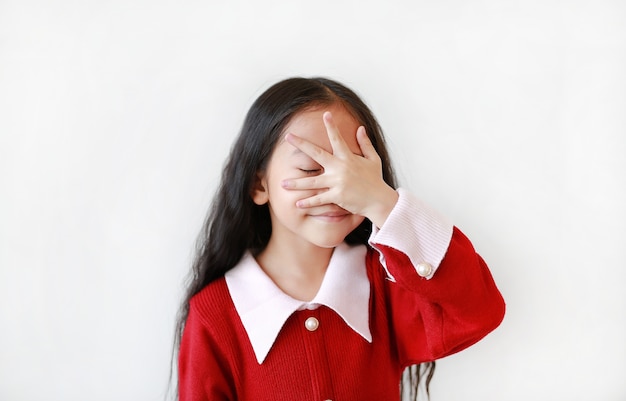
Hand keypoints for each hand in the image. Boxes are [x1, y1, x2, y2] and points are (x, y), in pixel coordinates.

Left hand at [281, 111, 398, 227]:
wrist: (379, 200)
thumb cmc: (375, 180)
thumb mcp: (373, 159)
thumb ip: (365, 143)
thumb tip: (360, 128)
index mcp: (348, 157)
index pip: (337, 138)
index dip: (331, 126)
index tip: (325, 114)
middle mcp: (340, 168)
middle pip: (317, 154)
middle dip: (302, 144)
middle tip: (288, 136)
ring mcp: (338, 182)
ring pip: (312, 181)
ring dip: (297, 183)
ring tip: (283, 183)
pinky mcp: (337, 196)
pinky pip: (319, 199)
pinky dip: (308, 202)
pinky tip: (297, 203)